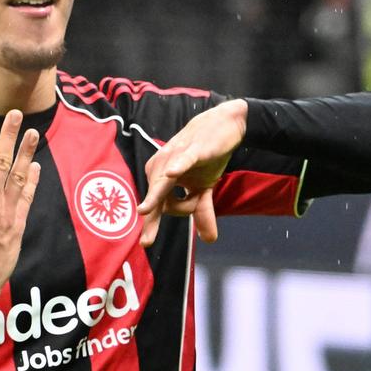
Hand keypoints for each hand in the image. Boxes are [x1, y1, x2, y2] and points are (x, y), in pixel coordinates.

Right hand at [0, 111, 40, 322]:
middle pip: (0, 162)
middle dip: (8, 136)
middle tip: (15, 115)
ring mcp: (6, 214)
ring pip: (19, 177)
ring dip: (26, 153)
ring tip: (33, 133)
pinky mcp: (18, 225)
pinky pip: (27, 198)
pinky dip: (32, 181)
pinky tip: (35, 165)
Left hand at [136, 99, 246, 247]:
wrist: (224, 125)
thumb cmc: (207, 156)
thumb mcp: (205, 187)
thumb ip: (202, 212)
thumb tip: (209, 240)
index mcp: (161, 178)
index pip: (156, 205)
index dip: (152, 225)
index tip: (146, 244)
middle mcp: (161, 168)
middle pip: (158, 199)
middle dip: (153, 219)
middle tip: (146, 241)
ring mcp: (173, 158)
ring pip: (167, 186)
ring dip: (173, 200)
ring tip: (164, 207)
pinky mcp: (191, 150)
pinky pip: (182, 161)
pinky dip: (177, 167)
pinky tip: (172, 173)